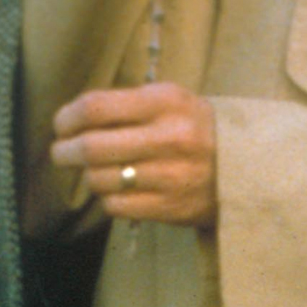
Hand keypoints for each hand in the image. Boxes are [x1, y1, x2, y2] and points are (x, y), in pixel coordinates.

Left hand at [50, 82, 218, 227]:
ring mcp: (169, 176)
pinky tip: (114, 189)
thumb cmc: (194, 126)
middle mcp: (167, 138)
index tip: (61, 124)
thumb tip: (74, 118)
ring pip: (100, 179)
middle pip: (92, 147)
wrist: (245, 165)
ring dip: (87, 175)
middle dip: (65, 150)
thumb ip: (125, 103)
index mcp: (163, 103)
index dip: (68, 117)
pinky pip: (116, 206)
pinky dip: (106, 198)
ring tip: (92, 170)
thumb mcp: (168, 99)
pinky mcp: (169, 208)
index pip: (96, 107)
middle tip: (61, 151)